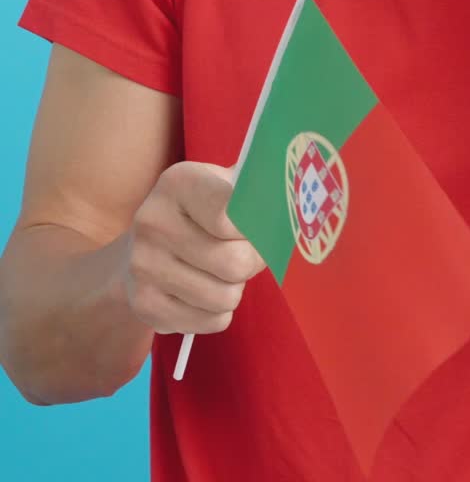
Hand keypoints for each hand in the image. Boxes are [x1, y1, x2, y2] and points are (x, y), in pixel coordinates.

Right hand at [120, 161, 264, 335]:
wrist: (140, 249)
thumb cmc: (199, 212)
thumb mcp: (222, 185)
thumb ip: (255, 189)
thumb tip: (296, 198)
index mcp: (179, 182)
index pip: (233, 213)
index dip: (258, 226)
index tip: (261, 225)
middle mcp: (154, 221)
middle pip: (234, 262)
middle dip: (253, 262)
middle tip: (249, 254)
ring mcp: (144, 265)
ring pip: (226, 297)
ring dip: (235, 288)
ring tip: (222, 272)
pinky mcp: (145, 304)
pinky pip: (211, 321)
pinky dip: (218, 311)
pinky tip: (203, 290)